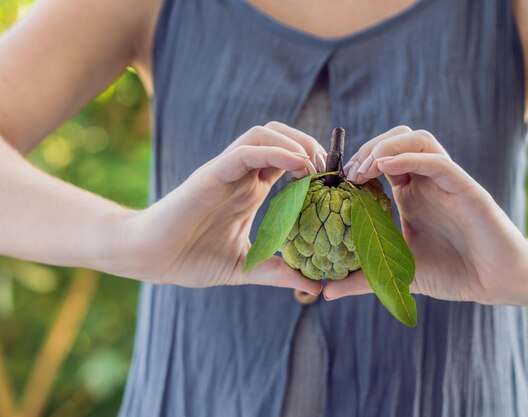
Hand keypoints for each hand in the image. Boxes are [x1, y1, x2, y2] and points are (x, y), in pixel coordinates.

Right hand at [112, 122, 324, 293]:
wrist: (151, 258)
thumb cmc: (191, 259)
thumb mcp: (247, 266)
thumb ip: (279, 272)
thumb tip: (315, 285)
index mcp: (251, 189)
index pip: (288, 159)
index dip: (314, 163)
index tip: (335, 184)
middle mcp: (242, 174)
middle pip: (280, 136)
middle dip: (310, 145)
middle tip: (329, 171)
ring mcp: (227, 171)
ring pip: (264, 134)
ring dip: (295, 143)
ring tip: (315, 167)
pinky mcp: (212, 174)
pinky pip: (247, 151)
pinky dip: (275, 152)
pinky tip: (298, 167)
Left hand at [324, 126, 527, 304]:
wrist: (495, 283)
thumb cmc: (452, 273)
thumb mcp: (397, 273)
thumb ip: (362, 278)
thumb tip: (325, 291)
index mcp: (412, 193)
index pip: (383, 158)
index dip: (358, 161)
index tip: (337, 180)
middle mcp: (428, 181)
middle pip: (398, 138)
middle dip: (369, 147)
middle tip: (349, 173)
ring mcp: (447, 181)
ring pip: (418, 139)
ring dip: (387, 145)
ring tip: (364, 168)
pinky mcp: (466, 189)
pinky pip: (437, 161)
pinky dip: (410, 156)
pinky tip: (386, 166)